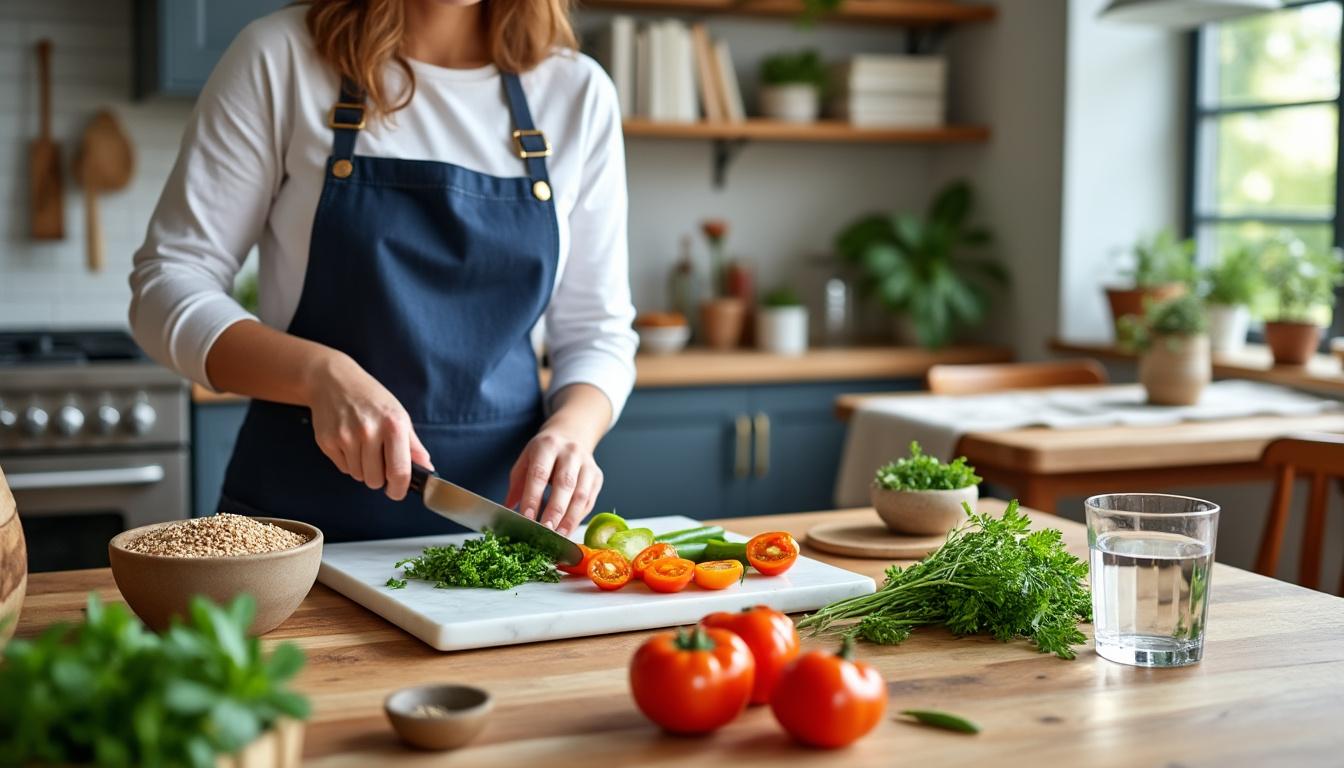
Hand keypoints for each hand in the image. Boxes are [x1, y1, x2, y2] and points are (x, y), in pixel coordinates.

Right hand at [305, 352, 431, 500]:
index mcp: (392, 425)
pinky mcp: (327, 442)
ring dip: (363, 469)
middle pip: (375, 481)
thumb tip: (427, 469)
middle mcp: (368, 431)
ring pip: (358, 476)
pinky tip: (349, 442)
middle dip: (379, 478)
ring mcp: (345, 437)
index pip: (399, 472)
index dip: (399, 489)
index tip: (397, 491)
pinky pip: (343, 469)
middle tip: (379, 460)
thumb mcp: (399, 416)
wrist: (333, 381)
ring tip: (363, 446)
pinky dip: (348, 462)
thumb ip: (413, 446)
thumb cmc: (371, 398)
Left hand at [505, 425, 603, 536]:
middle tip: (545, 530)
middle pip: (565, 484)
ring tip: (558, 537)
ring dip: (569, 519)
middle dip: (555, 511)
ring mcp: (587, 465)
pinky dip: (578, 518)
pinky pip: (589, 501)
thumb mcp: (525, 460)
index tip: (526, 517)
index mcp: (548, 446)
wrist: (573, 435)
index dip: (533, 497)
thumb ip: (517, 486)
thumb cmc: (544, 452)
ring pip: (581, 495)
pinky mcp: (597, 477)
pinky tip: (568, 530)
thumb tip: (507, 511)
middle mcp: (570, 453)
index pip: (540, 473)